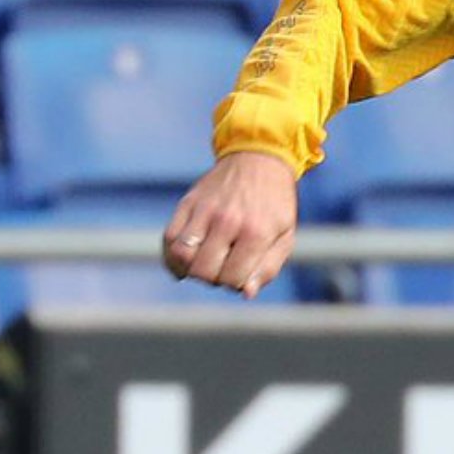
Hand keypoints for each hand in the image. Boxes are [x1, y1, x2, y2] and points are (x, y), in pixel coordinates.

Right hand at [162, 151, 298, 297]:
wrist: (259, 160)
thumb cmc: (275, 204)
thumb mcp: (285, 236)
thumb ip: (268, 267)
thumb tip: (246, 293)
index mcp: (256, 232)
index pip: (232, 278)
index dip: (235, 285)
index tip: (241, 275)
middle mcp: (228, 221)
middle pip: (204, 271)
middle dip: (212, 279)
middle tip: (222, 269)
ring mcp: (205, 210)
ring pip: (181, 255)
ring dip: (189, 269)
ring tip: (203, 264)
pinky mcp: (188, 203)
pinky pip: (168, 237)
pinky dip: (171, 256)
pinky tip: (184, 260)